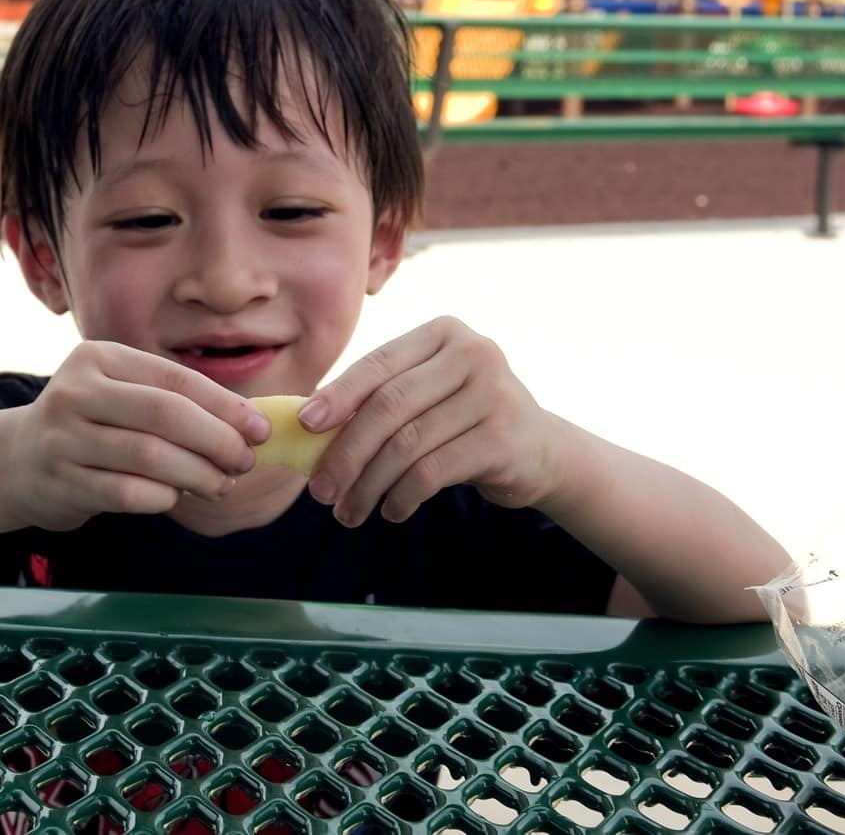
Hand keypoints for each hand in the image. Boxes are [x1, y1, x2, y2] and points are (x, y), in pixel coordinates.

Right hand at [4, 342, 268, 530]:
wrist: (17, 461)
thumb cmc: (92, 424)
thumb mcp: (121, 394)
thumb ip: (175, 401)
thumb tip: (249, 424)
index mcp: (99, 358)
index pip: (176, 380)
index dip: (226, 406)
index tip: (261, 429)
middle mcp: (76, 391)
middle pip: (166, 415)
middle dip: (217, 441)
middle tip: (245, 461)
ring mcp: (63, 438)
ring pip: (150, 457)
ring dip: (198, 475)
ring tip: (222, 484)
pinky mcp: (61, 482)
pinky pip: (129, 493)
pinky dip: (164, 497)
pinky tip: (177, 496)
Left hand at [301, 317, 574, 525]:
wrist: (540, 450)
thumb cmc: (463, 420)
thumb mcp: (428, 395)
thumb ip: (380, 398)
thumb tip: (304, 425)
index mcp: (444, 333)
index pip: (379, 363)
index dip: (338, 395)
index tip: (305, 425)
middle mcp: (473, 353)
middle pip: (389, 405)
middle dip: (347, 451)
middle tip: (321, 490)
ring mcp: (493, 394)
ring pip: (408, 444)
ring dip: (369, 484)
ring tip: (349, 511)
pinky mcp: (504, 438)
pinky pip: (433, 471)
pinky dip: (402, 496)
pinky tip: (391, 511)